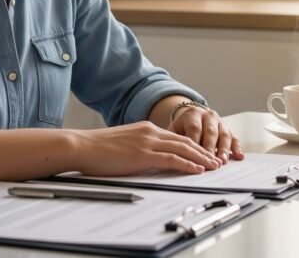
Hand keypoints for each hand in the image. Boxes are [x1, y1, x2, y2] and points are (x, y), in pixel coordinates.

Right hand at [67, 122, 221, 175]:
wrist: (82, 146)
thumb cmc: (97, 149)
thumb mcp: (123, 144)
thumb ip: (139, 148)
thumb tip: (149, 160)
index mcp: (146, 129)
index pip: (177, 137)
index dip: (194, 146)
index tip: (205, 154)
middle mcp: (151, 132)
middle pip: (185, 141)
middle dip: (203, 151)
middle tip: (216, 160)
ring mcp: (148, 142)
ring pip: (183, 149)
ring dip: (201, 158)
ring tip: (213, 166)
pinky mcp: (143, 155)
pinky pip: (172, 159)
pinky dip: (188, 164)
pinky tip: (198, 170)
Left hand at [168, 105, 243, 164]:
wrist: (191, 116)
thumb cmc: (180, 128)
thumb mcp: (173, 130)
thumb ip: (173, 140)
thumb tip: (171, 156)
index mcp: (192, 114)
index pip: (195, 129)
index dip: (195, 144)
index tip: (193, 158)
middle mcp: (208, 116)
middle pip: (210, 132)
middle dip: (210, 149)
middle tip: (210, 162)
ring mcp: (220, 122)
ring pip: (224, 135)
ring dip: (224, 149)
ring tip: (223, 161)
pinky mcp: (228, 129)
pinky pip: (234, 137)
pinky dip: (237, 147)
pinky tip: (239, 156)